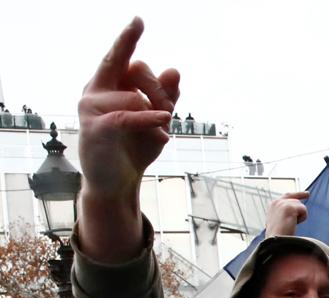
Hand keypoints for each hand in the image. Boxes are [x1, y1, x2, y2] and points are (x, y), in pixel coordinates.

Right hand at [78, 19, 178, 200]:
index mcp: (108, 84)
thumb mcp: (155, 120)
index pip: (120, 56)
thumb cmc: (133, 147)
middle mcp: (95, 90)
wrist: (117, 182)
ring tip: (158, 136)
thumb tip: (174, 70)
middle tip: (170, 113)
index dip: (128, 39)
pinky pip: (130, 115)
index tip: (139, 20)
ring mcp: (92, 108)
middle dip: (161, 90)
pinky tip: (164, 124)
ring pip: (137, 97)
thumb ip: (165, 97)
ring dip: (157, 117)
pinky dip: (150, 119)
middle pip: (137, 69)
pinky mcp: (96, 127)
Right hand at [265, 191, 309, 237]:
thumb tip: (294, 217)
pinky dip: (302, 218)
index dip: (295, 195)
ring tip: (291, 225)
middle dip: (301, 194)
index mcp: (272, 206)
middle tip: (308, 194)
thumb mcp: (279, 224)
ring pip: (300, 206)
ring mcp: (282, 203)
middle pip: (294, 198)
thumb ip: (285, 217)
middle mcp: (276, 202)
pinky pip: (304, 210)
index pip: (286, 197)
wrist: (275, 241)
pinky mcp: (289, 207)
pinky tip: (294, 224)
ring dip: (300, 217)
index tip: (304, 194)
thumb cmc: (278, 237)